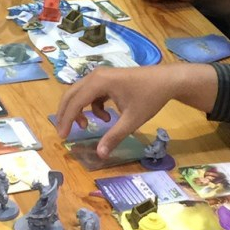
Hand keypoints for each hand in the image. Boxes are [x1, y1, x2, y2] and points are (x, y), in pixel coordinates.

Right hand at [54, 63, 205, 158]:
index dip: (67, 120)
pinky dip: (92, 106)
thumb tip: (100, 154)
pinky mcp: (107, 79)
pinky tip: (107, 117)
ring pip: (80, 94)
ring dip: (79, 110)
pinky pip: (91, 93)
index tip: (63, 137)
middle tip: (64, 132)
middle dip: (66, 114)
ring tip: (85, 126)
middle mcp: (95, 76)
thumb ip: (114, 136)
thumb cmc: (150, 98)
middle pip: (71, 95)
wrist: (167, 80)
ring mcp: (101, 76)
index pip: (75, 102)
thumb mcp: (132, 120)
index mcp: (99, 82)